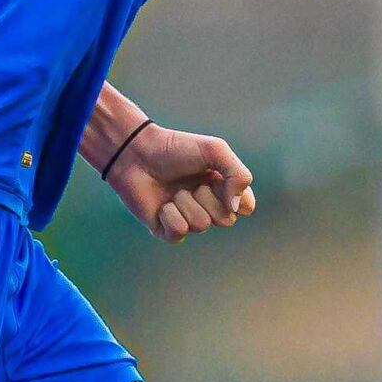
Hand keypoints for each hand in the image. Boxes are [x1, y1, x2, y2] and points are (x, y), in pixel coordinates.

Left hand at [104, 123, 255, 244]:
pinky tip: (161, 204)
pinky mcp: (167, 231)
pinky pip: (180, 232)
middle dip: (208, 198)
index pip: (245, 207)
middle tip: (192, 183)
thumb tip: (239, 209)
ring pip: (201, 224)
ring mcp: (188, 220)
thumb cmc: (174, 149)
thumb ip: (238, 174)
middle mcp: (208, 207)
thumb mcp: (214, 150)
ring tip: (173, 190)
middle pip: (226, 220)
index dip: (237, 198)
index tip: (220, 180)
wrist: (136, 154)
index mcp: (222, 189)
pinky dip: (170, 215)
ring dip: (186, 202)